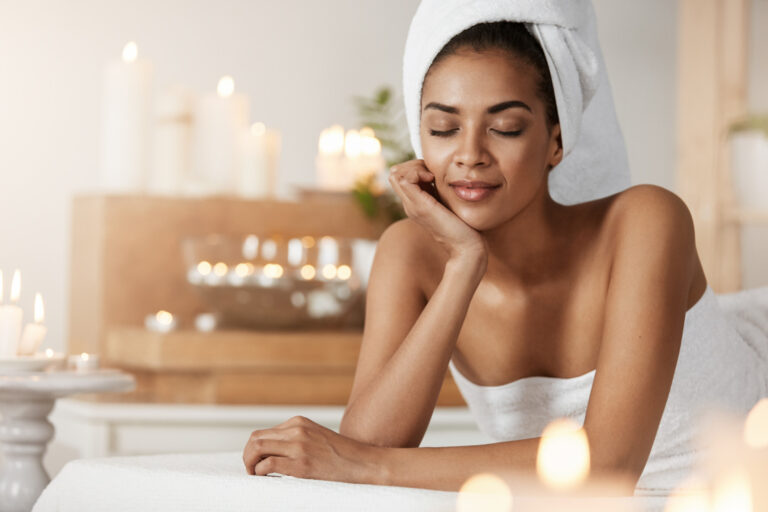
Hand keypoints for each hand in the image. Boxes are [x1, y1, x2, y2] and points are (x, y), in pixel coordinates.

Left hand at [243, 416, 383, 483]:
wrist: (365, 464)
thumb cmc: (343, 456)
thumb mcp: (317, 437)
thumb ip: (296, 439)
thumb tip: (272, 452)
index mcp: (299, 422)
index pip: (263, 433)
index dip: (254, 450)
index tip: (257, 464)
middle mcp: (296, 430)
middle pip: (255, 439)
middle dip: (247, 456)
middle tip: (251, 471)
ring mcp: (299, 446)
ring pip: (256, 449)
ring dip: (250, 464)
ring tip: (256, 476)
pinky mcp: (301, 465)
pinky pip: (267, 466)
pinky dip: (260, 473)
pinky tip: (268, 479)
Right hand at [389, 160, 486, 263]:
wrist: (466, 246)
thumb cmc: (464, 225)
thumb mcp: (448, 201)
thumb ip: (440, 190)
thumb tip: (440, 173)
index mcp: (415, 202)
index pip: (401, 175)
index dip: (415, 167)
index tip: (434, 173)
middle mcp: (409, 204)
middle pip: (395, 173)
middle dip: (413, 164)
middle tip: (432, 173)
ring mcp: (411, 206)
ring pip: (396, 174)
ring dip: (414, 167)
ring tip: (431, 176)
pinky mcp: (419, 206)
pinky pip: (404, 180)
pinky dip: (417, 172)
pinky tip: (432, 179)